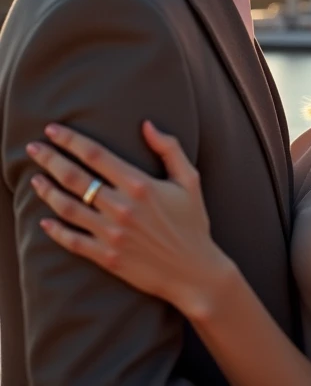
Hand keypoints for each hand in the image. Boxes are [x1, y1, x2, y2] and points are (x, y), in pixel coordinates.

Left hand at [26, 121, 231, 316]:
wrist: (194, 271)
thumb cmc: (192, 222)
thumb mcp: (189, 179)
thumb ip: (169, 148)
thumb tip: (147, 124)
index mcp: (139, 184)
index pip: (95, 155)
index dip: (70, 140)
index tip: (52, 130)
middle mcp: (121, 207)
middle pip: (75, 178)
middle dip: (50, 159)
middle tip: (32, 149)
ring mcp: (111, 234)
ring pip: (68, 208)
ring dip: (48, 192)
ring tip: (35, 180)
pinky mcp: (107, 257)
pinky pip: (73, 241)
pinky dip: (56, 231)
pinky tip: (44, 221)